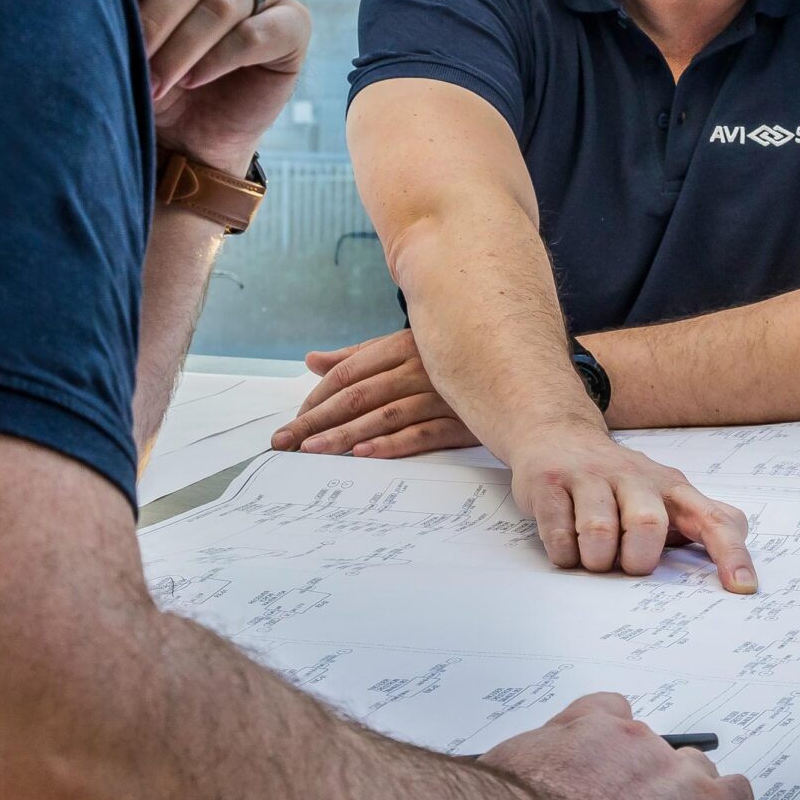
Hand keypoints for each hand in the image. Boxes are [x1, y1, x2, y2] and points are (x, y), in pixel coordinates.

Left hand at [122, 0, 310, 174]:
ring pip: (225, 2)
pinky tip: (193, 79)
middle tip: (132, 50)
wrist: (188, 130)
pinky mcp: (294, 25)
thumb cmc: (152, 69)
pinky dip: (218, 59)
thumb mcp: (127, 28)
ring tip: (154, 81)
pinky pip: (256, 34)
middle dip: (159, 12)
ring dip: (183, 45)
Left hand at [276, 327, 475, 457]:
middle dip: (317, 420)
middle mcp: (421, 366)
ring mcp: (443, 393)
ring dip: (345, 435)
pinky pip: (422, 433)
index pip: (349, 372)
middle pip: (358, 395)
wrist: (515, 370)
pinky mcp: (463, 420)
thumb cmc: (448, 362)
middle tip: (285, 442)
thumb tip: (311, 360)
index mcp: (403, 345)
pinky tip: (363, 454)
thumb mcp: (404, 350)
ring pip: (384, 415)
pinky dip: (392, 444)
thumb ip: (357, 357)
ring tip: (313, 451)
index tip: (294, 421)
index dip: (317, 397)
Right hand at [508, 418, 757, 593]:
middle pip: (649, 524)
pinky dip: (564, 553)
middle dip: (637, 559)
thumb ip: (698, 523)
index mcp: (672, 487)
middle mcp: (635, 477)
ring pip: (599, 530)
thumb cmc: (617, 480)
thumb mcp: (663, 494)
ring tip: (592, 557)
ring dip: (596, 559)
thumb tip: (739, 567)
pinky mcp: (551, 482)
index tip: (741, 588)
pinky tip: (566, 547)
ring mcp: (590, 476)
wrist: (557, 433)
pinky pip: (558, 533)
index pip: (713, 519)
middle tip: (625, 564)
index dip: (730, 554)